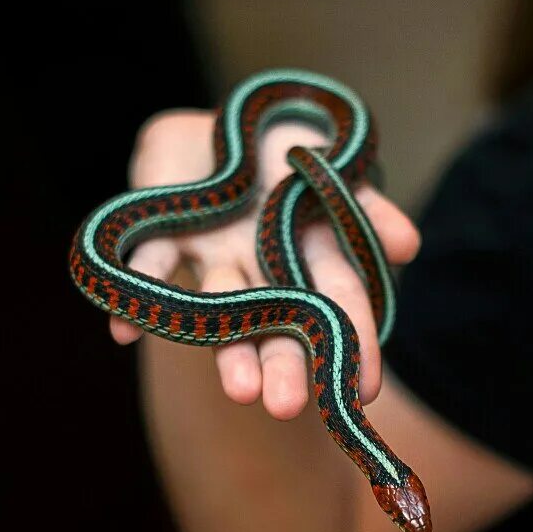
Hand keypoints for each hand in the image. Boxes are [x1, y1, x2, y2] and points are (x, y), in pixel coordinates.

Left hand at [110, 107, 420, 418]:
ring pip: (220, 307)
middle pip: (274, 324)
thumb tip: (409, 245)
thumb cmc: (286, 149)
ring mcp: (212, 256)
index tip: (364, 391)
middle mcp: (261, 269)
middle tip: (285, 407)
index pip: (337, 306)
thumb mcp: (333, 165)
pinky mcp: (162, 234)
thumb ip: (366, 205)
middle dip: (282, 365)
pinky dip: (131, 296)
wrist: (219, 124)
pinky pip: (146, 266)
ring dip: (226, 350)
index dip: (352, 345)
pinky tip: (122, 334)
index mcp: (308, 255)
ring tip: (240, 392)